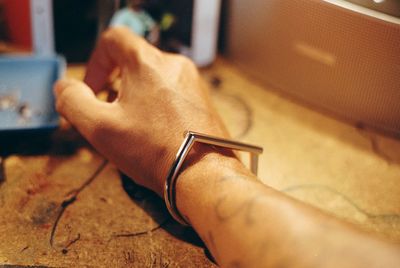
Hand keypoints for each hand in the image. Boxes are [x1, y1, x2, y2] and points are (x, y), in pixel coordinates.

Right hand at [54, 27, 228, 195]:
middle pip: (135, 61)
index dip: (96, 61)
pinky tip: (157, 132)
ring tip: (135, 127)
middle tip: (111, 113)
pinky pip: (173, 93)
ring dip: (137, 97)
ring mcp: (193, 83)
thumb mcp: (100, 127)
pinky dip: (159, 106)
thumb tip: (65, 87)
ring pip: (155, 79)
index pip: (114, 39)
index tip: (94, 89)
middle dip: (116, 84)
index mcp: (148, 63)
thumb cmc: (154, 151)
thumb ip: (73, 101)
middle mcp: (175, 65)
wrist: (203, 175)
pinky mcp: (204, 101)